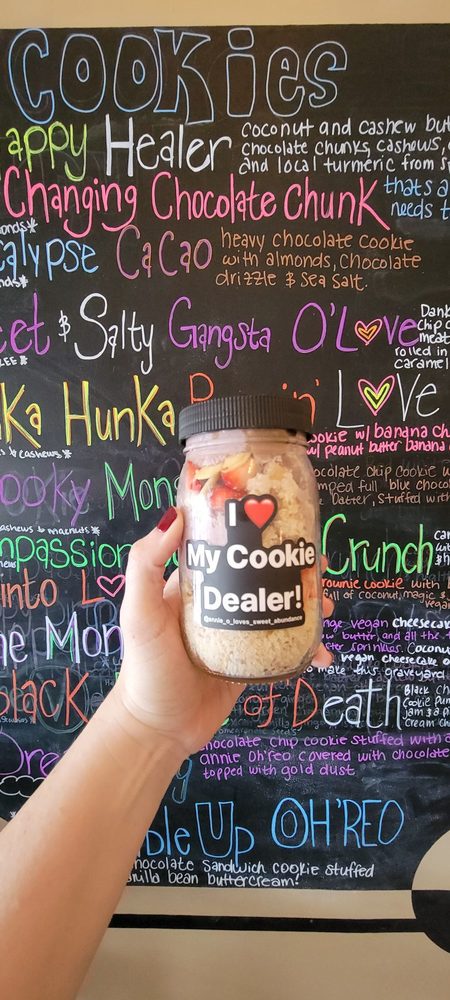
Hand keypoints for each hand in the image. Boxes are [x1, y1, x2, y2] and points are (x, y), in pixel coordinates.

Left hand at [113, 509, 332, 759]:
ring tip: (329, 607)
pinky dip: (308, 649)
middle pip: (263, 574)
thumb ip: (146, 564)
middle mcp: (219, 602)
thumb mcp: (140, 612)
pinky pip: (286, 648)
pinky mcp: (252, 662)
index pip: (227, 545)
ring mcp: (238, 633)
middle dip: (296, 567)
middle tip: (321, 567)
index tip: (287, 521)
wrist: (158, 729)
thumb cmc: (145, 667)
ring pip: (281, 607)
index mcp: (194, 584)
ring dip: (310, 604)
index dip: (256, 529)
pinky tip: (323, 655)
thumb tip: (176, 515)